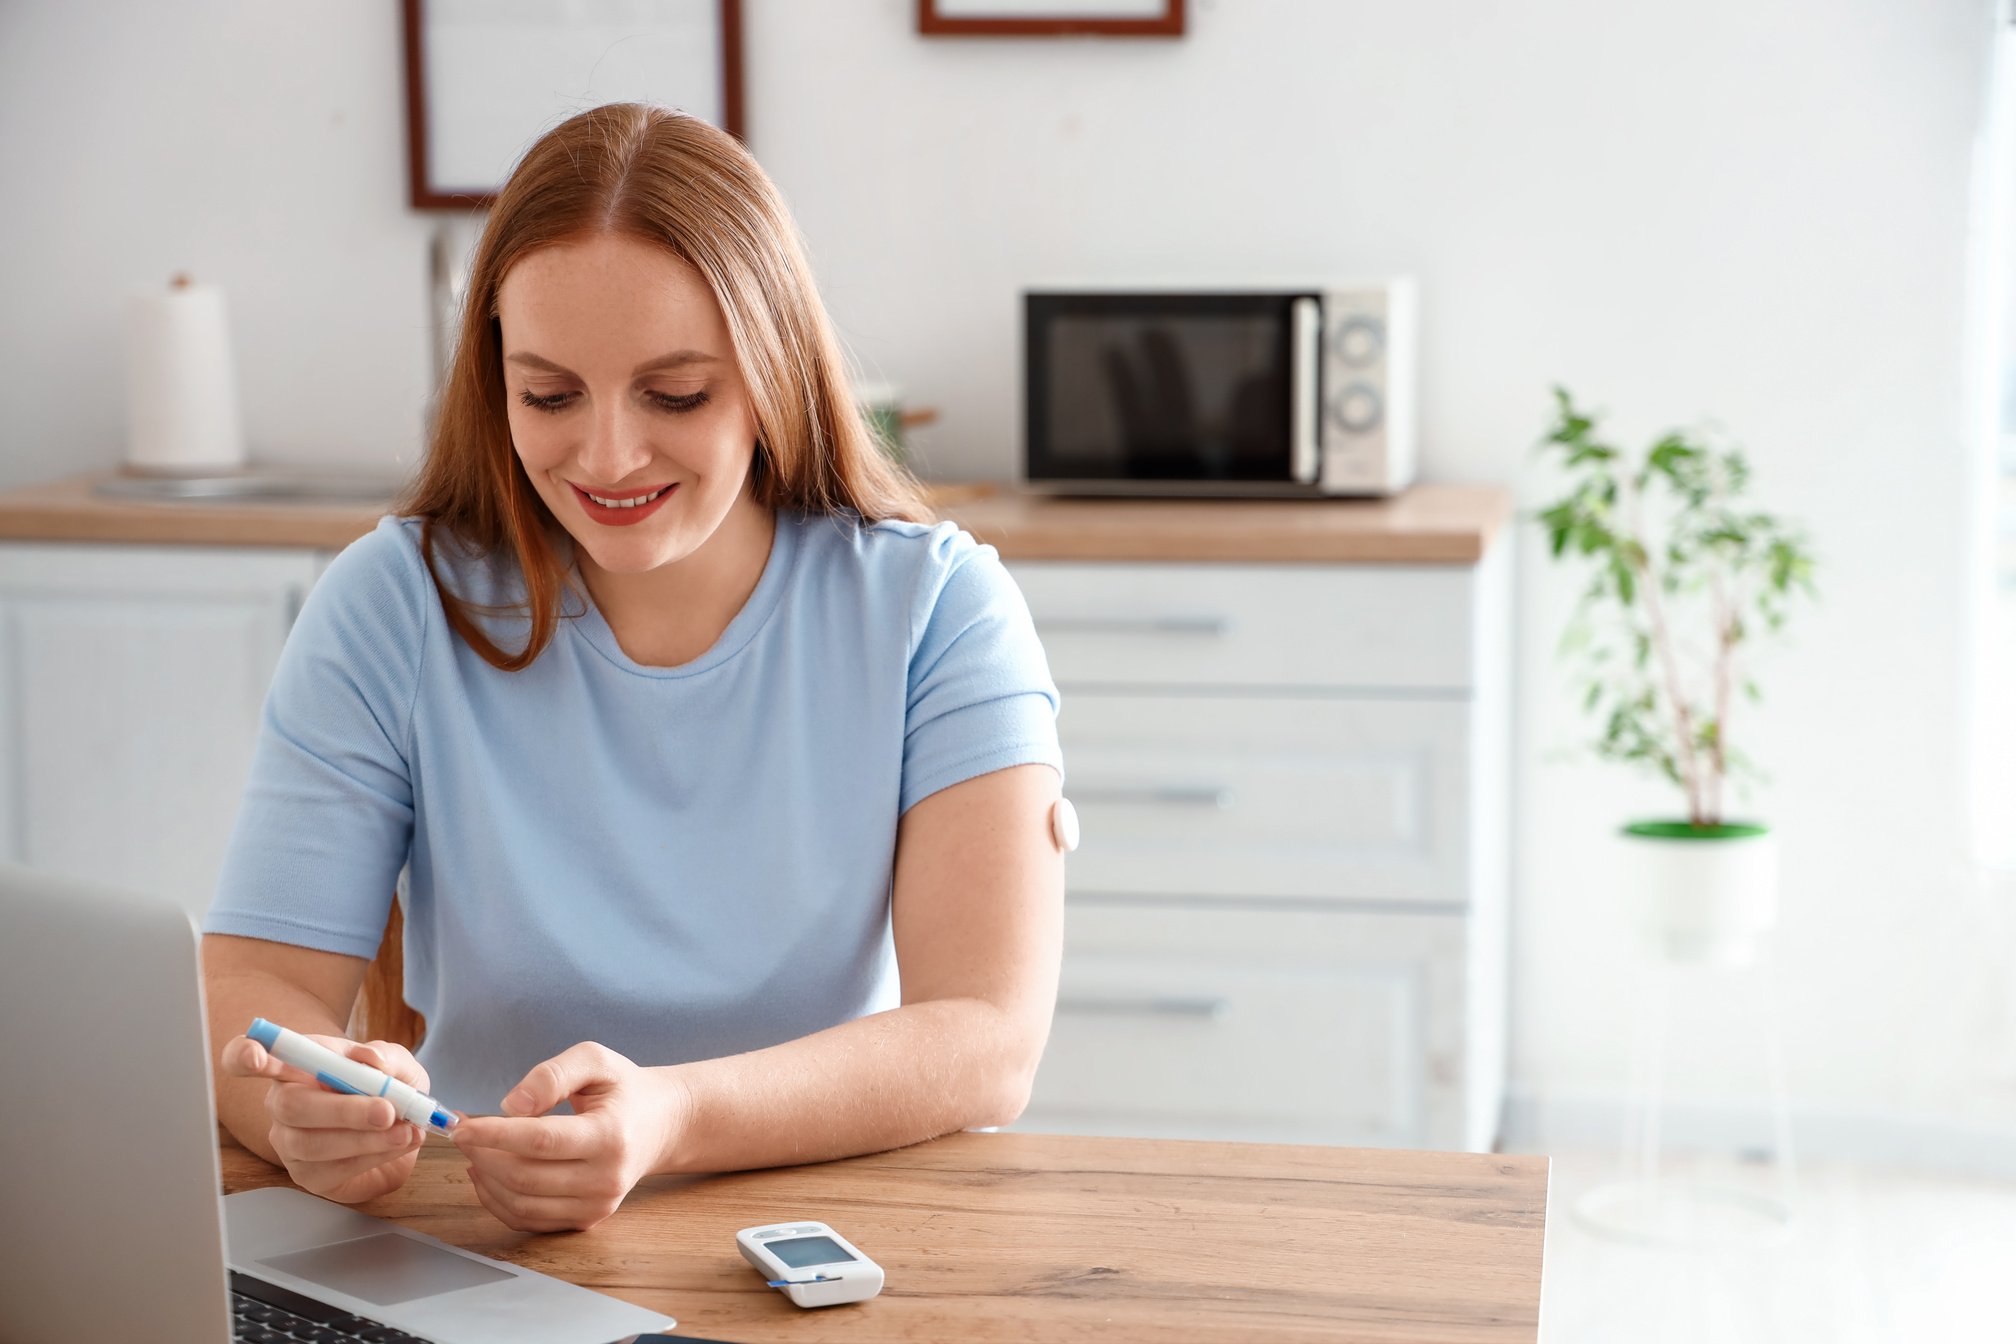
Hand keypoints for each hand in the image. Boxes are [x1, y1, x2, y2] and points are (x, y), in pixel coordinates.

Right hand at [219, 1033, 428, 1203]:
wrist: (400, 1129)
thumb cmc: (387, 1089)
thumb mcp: (397, 1065)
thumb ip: (387, 1057)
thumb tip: (372, 1060)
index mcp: (294, 1065)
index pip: (246, 1057)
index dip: (244, 1056)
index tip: (257, 1056)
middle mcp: (283, 1102)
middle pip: (290, 1105)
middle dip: (343, 1110)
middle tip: (386, 1111)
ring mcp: (290, 1141)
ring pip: (312, 1143)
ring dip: (365, 1138)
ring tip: (405, 1131)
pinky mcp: (308, 1174)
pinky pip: (333, 1169)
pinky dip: (374, 1156)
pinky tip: (399, 1144)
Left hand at [450, 1041, 683, 1232]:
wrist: (660, 1125)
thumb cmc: (623, 1089)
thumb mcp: (596, 1060)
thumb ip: (552, 1075)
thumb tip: (511, 1106)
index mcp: (610, 1135)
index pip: (541, 1141)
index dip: (495, 1134)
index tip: (461, 1126)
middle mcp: (607, 1178)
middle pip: (525, 1176)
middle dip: (483, 1155)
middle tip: (464, 1134)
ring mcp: (598, 1204)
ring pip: (521, 1204)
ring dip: (486, 1179)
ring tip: (475, 1151)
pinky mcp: (588, 1219)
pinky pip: (529, 1219)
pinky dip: (498, 1200)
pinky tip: (489, 1174)